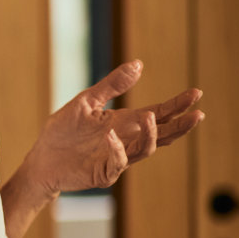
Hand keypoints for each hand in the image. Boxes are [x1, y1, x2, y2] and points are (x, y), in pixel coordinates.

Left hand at [22, 60, 204, 195]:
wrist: (41, 159)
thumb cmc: (63, 132)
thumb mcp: (86, 102)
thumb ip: (112, 85)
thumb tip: (139, 64)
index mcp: (126, 123)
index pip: (159, 113)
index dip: (177, 105)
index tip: (196, 93)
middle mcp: (127, 141)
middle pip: (163, 135)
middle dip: (180, 125)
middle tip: (197, 114)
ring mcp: (117, 159)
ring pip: (145, 149)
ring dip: (151, 135)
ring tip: (149, 118)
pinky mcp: (103, 173)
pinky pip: (117, 163)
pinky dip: (117, 149)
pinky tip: (110, 136)